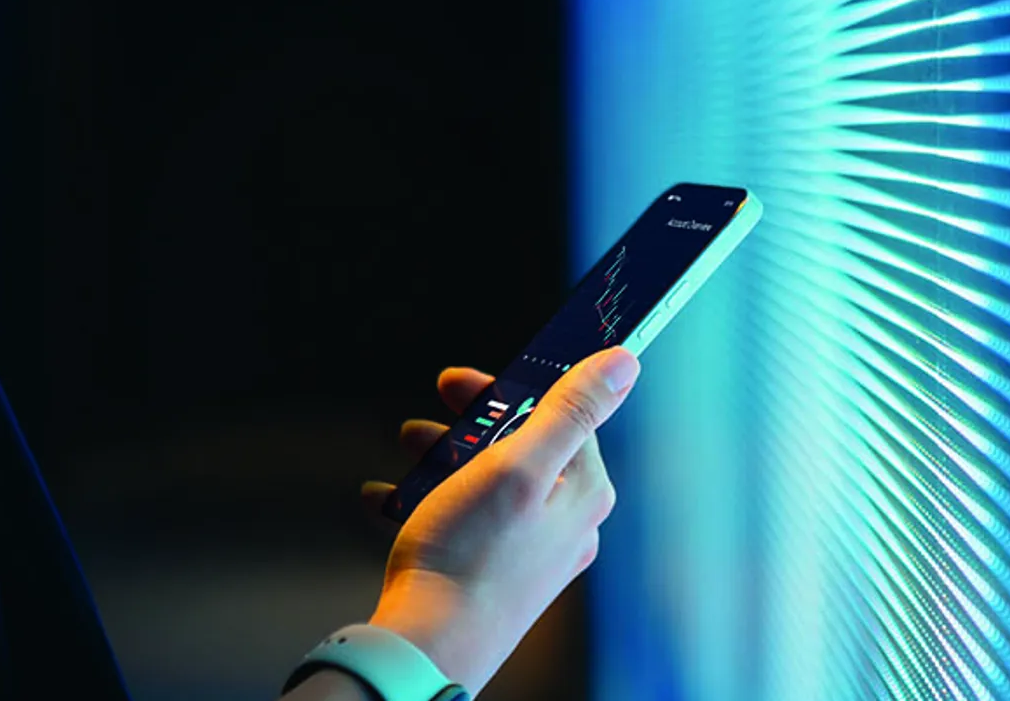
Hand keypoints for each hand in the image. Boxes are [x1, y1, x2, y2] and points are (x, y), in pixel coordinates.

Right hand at [358, 347, 640, 694]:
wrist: (428, 647)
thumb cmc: (470, 558)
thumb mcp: (517, 466)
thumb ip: (570, 410)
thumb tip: (623, 361)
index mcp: (580, 492)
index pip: (560, 415)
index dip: (507, 391)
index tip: (460, 383)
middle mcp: (565, 524)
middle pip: (519, 448)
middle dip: (465, 428)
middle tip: (423, 422)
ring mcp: (530, 553)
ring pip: (485, 484)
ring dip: (440, 462)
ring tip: (405, 455)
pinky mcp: (495, 575)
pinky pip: (463, 523)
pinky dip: (424, 504)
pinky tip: (386, 500)